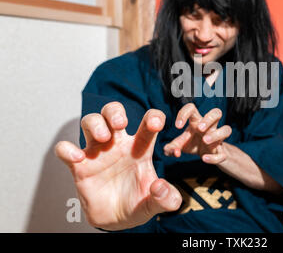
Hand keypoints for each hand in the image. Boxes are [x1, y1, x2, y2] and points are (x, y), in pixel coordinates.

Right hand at [54, 102, 181, 230]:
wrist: (117, 221)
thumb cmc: (138, 204)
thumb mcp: (159, 204)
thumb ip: (168, 198)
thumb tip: (161, 187)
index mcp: (140, 148)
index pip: (148, 122)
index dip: (153, 116)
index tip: (155, 124)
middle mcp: (118, 145)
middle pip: (113, 112)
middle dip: (115, 111)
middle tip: (120, 123)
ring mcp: (98, 153)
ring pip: (90, 122)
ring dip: (95, 123)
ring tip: (103, 137)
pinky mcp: (79, 167)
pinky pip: (64, 150)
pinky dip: (66, 149)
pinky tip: (77, 158)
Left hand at [163, 103, 231, 164]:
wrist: (206, 156)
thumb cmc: (192, 144)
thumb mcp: (179, 145)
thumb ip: (170, 148)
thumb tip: (172, 151)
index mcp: (197, 121)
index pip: (192, 108)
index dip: (184, 114)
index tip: (177, 127)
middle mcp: (210, 127)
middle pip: (217, 113)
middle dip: (209, 119)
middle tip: (199, 128)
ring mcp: (218, 139)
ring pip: (227, 129)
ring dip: (216, 135)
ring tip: (205, 141)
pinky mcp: (221, 152)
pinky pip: (223, 154)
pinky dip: (214, 157)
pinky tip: (204, 158)